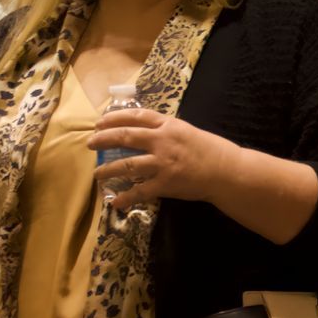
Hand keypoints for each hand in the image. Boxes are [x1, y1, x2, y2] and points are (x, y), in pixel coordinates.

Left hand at [88, 109, 241, 211]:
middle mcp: (162, 141)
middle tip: (90, 144)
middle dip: (103, 139)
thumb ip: (165, 130)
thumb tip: (143, 130)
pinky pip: (140, 191)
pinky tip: (115, 202)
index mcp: (168, 125)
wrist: (227, 171)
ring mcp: (163, 163)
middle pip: (125, 136)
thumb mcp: (186, 131)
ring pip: (127, 165)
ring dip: (108, 170)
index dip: (114, 117)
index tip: (100, 122)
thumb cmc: (210, 150)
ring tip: (97, 174)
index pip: (136, 116)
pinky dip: (126, 197)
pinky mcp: (166, 184)